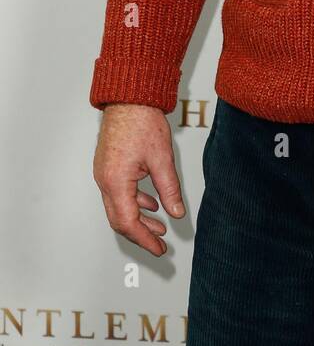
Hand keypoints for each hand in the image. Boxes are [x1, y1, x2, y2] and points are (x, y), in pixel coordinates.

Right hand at [92, 104, 185, 257]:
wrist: (129, 97)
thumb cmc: (141, 121)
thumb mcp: (162, 159)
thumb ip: (169, 189)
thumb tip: (176, 212)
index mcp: (116, 181)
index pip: (128, 222)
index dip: (145, 239)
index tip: (159, 248)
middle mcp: (105, 180)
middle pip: (119, 218)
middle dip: (140, 234)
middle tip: (159, 244)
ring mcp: (104, 173)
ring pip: (119, 206)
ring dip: (138, 219)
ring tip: (159, 226)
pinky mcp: (108, 165)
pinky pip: (118, 192)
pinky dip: (135, 202)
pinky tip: (151, 203)